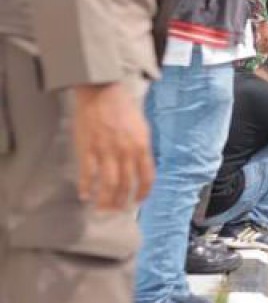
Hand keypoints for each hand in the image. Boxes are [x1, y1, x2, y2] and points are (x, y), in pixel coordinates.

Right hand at [72, 82, 153, 210]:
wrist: (103, 92)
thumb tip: (142, 167)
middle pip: (126, 184)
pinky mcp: (87, 148)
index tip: (138, 201)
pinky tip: (84, 195)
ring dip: (105, 200)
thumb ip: (142, 148)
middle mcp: (126, 151)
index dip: (144, 192)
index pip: (147, 176)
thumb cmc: (124, 108)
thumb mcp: (142, 127)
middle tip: (117, 210)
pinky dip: (86, 187)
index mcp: (142, 146)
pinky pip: (88, 174)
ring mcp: (106, 151)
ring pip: (108, 184)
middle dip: (122, 201)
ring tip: (102, 209)